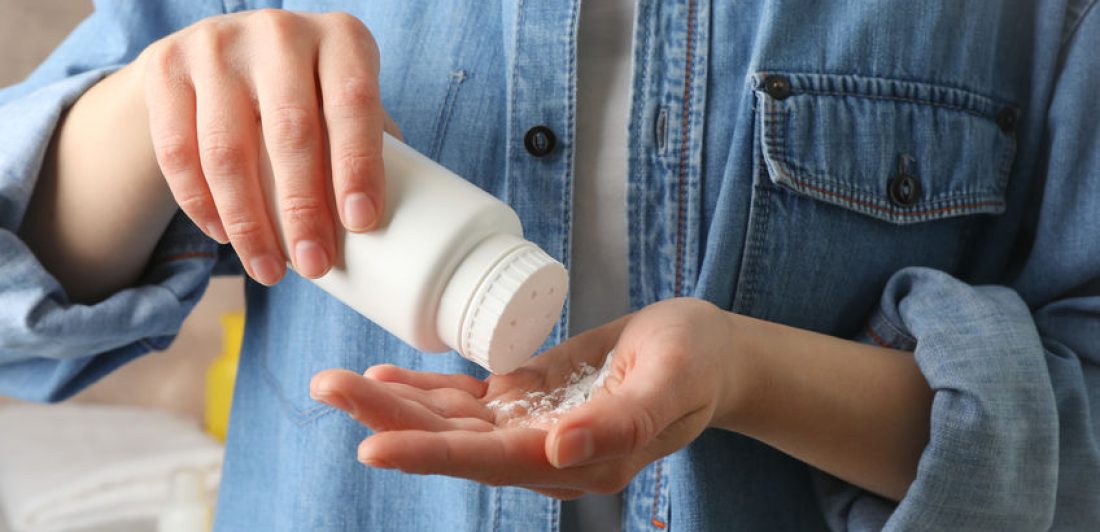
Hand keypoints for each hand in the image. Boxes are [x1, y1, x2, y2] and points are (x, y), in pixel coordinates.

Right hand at [138, 10, 400, 284]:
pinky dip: (201, 205)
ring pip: (226, 151)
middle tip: (314, 265)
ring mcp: (216, 45)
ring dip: (249, 224)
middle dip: (303, 211)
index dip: (358, 166)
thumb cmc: (310, 93)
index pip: (354, 103)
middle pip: (290, 132)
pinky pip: (177, 152)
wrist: (225, 53)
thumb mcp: (344, 100)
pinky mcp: (165, 66)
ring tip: (270, 270)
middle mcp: (278, 32)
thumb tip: (397, 226)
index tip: (361, 223)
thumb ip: (369, 146)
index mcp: (340, 38)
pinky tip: (225, 238)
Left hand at [310, 298, 746, 498]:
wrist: (707, 352)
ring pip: (450, 421)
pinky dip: (424, 389)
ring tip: (335, 381)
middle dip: (389, 419)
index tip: (373, 447)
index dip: (431, 455)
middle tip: (328, 388)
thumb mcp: (672, 383)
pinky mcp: (528, 399)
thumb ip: (622, 423)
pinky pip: (467, 400)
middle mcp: (546, 451)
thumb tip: (558, 449)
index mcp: (579, 458)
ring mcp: (533, 426)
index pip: (492, 461)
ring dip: (393, 403)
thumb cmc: (698, 364)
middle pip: (454, 443)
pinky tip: (385, 376)